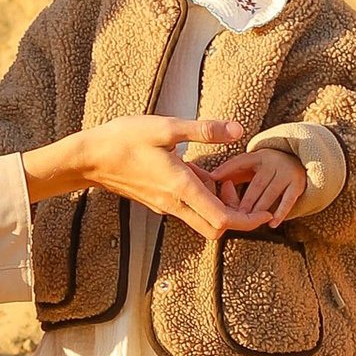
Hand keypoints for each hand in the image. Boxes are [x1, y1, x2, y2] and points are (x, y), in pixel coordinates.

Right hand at [24, 113, 262, 242]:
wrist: (89, 158)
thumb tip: (237, 130)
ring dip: (218, 207)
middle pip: (215, 228)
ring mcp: (165, 205)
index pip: (223, 220)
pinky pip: (187, 208)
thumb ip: (203, 130)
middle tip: (245, 194)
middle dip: (237, 218)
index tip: (265, 211)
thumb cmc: (124, 139)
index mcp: (181, 188)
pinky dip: (202, 198)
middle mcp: (175, 203)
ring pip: (201, 219)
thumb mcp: (166, 127)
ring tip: (224, 180)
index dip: (248, 220)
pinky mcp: (158, 200)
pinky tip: (200, 172)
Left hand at [205, 142, 304, 227]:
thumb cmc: (267, 168)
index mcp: (258, 157)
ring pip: (270, 193)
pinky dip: (280, 213)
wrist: (298, 160)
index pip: (240, 162)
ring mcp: (286, 173)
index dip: (226, 169)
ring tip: (248, 220)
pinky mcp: (297, 185)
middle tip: (233, 214)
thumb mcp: (251, 166)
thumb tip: (210, 181)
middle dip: (245, 201)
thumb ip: (234, 173)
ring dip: (259, 208)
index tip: (212, 177)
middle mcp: (273, 163)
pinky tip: (271, 223)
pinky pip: (288, 201)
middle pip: (256, 184)